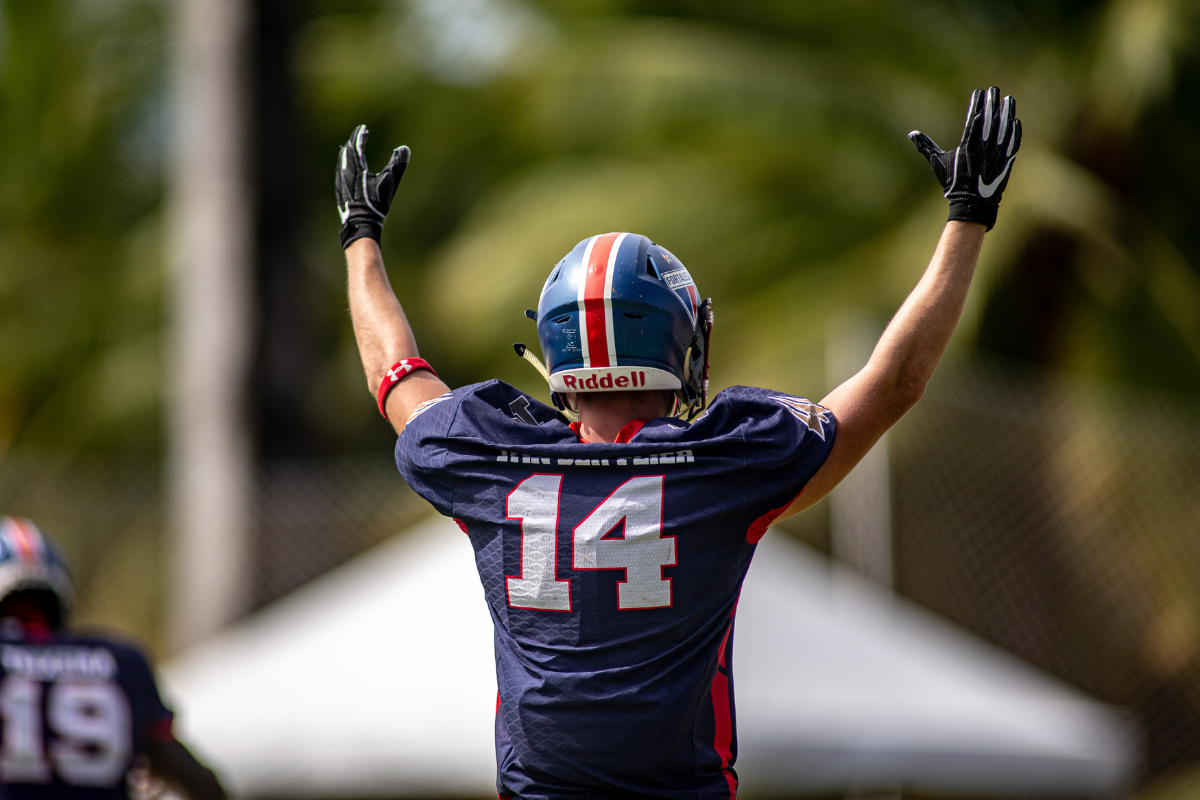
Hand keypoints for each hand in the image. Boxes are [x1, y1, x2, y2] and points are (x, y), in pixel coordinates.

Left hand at [335, 124, 409, 249]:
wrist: (361, 223)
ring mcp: (340, 182)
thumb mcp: (389, 182)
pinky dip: (344, 163)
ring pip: (341, 160)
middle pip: (347, 151)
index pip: (357, 146)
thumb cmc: (377, 203)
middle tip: (359, 134)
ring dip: (347, 151)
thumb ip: (397, 164)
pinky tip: (346, 167)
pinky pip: (340, 170)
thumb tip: (404, 148)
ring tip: (351, 146)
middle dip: (354, 141)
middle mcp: (345, 172)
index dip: (360, 136)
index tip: (364, 129)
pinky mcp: (339, 190)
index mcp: (357, 168)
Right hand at [908, 86, 1020, 230]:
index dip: (977, 103)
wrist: (971, 203)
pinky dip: (1016, 131)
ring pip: (1005, 128)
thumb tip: (912, 134)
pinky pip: (1014, 142)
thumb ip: (926, 146)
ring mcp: (998, 154)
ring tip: (1008, 100)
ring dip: (1007, 112)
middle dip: (992, 102)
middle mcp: (984, 148)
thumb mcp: (938, 163)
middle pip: (991, 119)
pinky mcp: (1007, 161)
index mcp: (968, 146)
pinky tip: (1015, 120)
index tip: (979, 92)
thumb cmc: (953, 182)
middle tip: (994, 89)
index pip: (974, 118)